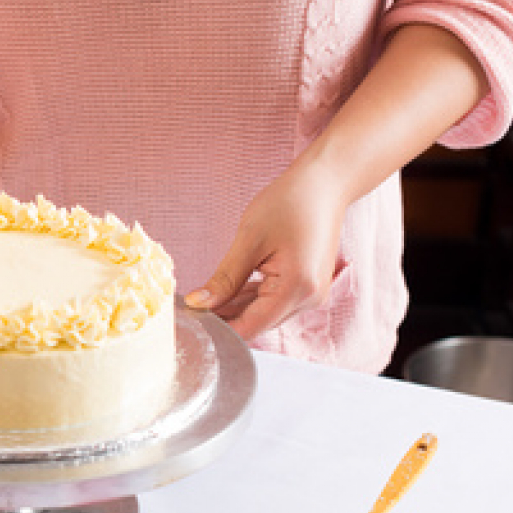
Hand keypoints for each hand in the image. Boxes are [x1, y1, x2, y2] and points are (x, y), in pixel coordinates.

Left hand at [184, 160, 346, 341]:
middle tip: (189, 308)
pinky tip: (226, 291)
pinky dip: (249, 298)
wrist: (324, 184)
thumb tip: (197, 304)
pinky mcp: (306, 287)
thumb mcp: (249, 240)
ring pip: (263, 314)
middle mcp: (309, 298)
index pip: (251, 327)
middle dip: (224, 318)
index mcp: (297, 288)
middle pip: (257, 323)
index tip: (190, 322)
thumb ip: (224, 279)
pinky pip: (272, 301)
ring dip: (234, 308)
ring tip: (202, 299)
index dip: (218, 328)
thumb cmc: (289, 203)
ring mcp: (310, 294)